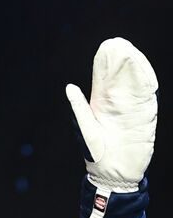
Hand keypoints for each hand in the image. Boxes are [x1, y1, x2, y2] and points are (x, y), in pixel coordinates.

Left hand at [66, 38, 157, 217]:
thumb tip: (70, 87)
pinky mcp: (145, 117)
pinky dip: (147, 84)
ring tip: (133, 52)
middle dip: (123, 61)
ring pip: (136, 85)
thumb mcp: (87, 129)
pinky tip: (145, 72)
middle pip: (122, 79)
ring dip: (136, 69)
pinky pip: (147, 97)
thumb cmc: (97, 156)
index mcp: (102, 107)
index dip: (107, 64)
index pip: (106, 80)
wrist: (115, 175)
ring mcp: (133, 110)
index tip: (108, 46)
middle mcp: (118, 106)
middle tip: (121, 43)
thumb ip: (80, 109)